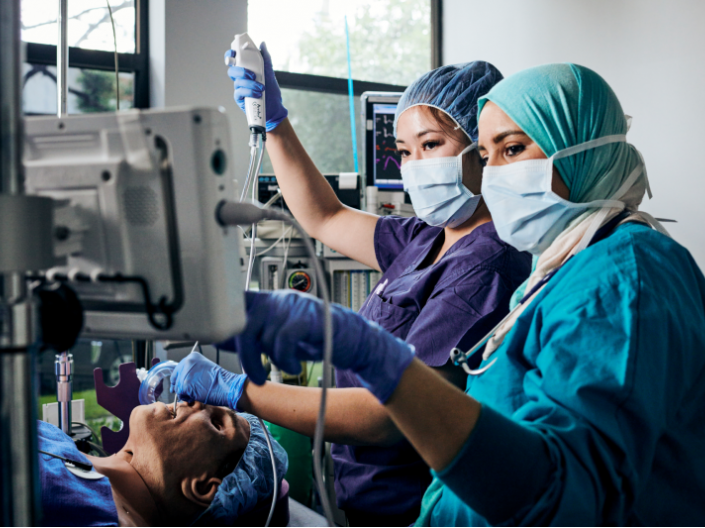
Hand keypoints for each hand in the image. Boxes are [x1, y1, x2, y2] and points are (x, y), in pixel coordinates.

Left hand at [170, 352, 246, 409]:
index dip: (178, 377)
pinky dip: (186, 398)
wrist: (226, 386)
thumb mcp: (204, 369)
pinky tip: (194, 397)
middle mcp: (187, 362)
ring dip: (184, 393)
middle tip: (183, 393)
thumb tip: (182, 380)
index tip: (176, 383)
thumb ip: (193, 370)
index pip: (179, 367)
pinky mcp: (184, 385)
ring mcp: (185, 373)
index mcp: (192, 357)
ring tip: (194, 394)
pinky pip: (180, 394)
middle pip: (176, 377)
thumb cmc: (219, 380)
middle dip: (179, 386)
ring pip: (177, 387)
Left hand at [220, 291, 414, 402]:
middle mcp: (281, 299)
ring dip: (270, 359)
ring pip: (263, 333)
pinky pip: (282, 340)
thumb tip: (222, 337)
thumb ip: (254, 335)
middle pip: (245, 321)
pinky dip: (285, 359)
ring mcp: (294, 306)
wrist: (356, 341)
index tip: (218, 339)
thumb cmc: (318, 339)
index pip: (239, 300)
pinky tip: (294, 365)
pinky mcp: (306, 318)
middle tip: (256, 373)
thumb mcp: (281, 338)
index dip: (226, 318)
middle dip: (246, 353)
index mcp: (272, 300)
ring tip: (285, 366)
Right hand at [224, 41, 287, 131]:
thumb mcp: (270, 73)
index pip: (233, 60)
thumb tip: (262, 44)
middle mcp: (241, 79)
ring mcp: (240, 89)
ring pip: (237, 82)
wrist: (275, 109)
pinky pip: (239, 93)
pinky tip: (258, 94)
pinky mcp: (240, 99)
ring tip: (261, 87)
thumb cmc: (271, 91)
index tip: (233, 53)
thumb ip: (265, 59)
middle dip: (240, 71)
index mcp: (246, 70)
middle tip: (252, 75)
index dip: (230, 55)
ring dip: (250, 84)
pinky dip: (249, 92)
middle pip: (232, 71)